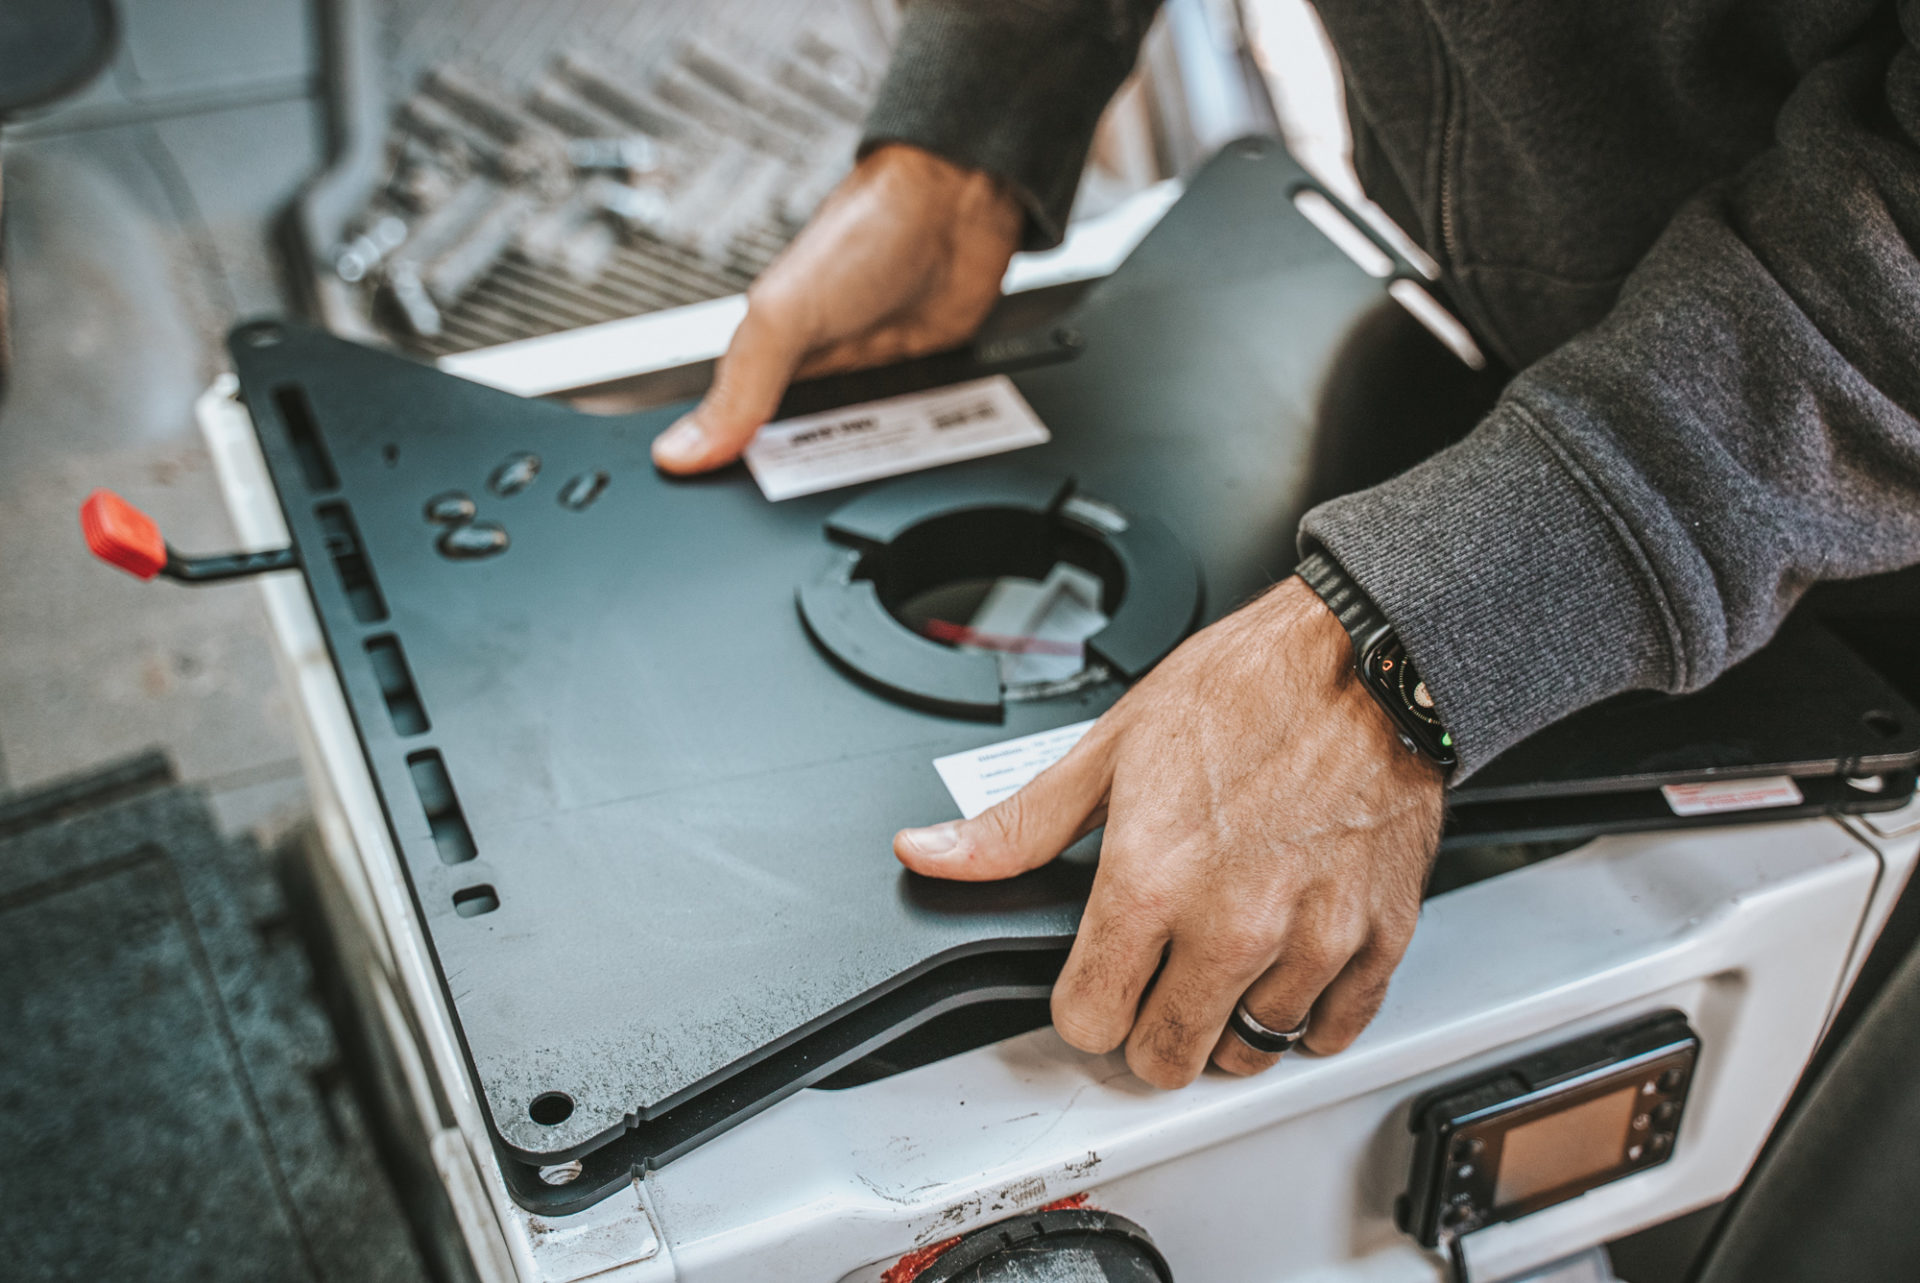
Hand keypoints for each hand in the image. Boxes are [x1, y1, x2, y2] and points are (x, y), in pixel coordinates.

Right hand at [651, 144, 1024, 472]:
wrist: (957, 209)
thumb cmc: (867, 233)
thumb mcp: (782, 314)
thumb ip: (738, 386)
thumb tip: (681, 450)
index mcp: (765, 354)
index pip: (735, 433)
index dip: (730, 474)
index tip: (727, 514)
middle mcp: (814, 372)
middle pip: (797, 456)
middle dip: (801, 484)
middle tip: (802, 505)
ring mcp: (868, 382)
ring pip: (855, 453)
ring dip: (859, 469)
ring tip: (856, 494)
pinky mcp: (916, 387)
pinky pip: (907, 439)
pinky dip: (909, 451)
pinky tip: (908, 465)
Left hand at [893, 578, 1446, 1087]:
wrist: (1367, 659)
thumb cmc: (1246, 688)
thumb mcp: (1111, 748)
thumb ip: (1018, 826)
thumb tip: (929, 853)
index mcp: (1149, 881)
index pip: (1088, 1021)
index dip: (1082, 1004)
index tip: (1097, 979)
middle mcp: (1230, 925)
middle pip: (1167, 1058)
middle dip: (1150, 1029)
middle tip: (1160, 980)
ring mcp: (1311, 939)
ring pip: (1253, 1050)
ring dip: (1232, 1020)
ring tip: (1227, 958)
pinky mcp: (1378, 937)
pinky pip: (1335, 1029)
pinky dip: (1310, 1012)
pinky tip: (1290, 962)